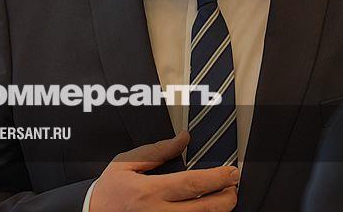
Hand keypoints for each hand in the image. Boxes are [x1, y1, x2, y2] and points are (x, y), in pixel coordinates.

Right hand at [89, 131, 238, 211]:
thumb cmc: (108, 192)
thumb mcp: (125, 164)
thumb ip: (156, 151)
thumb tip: (182, 139)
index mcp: (148, 193)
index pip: (192, 185)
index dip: (217, 178)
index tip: (232, 172)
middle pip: (204, 210)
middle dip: (226, 198)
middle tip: (234, 187)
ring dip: (218, 211)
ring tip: (225, 200)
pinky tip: (205, 210)